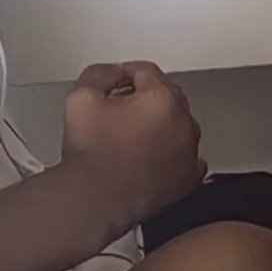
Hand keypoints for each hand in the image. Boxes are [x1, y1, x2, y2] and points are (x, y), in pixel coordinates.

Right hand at [62, 61, 205, 235]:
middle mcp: (183, 124)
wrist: (94, 199)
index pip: (145, 71)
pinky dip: (169, 152)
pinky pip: (184, 155)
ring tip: (128, 135)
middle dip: (141, 98)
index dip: (122, 75)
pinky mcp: (186, 180)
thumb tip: (112, 74)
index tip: (111, 86)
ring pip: (176, 124)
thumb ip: (100, 72)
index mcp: (162, 99)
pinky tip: (148, 154)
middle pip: (164, 95)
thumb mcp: (82, 95)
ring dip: (157, 124)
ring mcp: (188, 154)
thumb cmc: (92, 154)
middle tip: (116, 109)